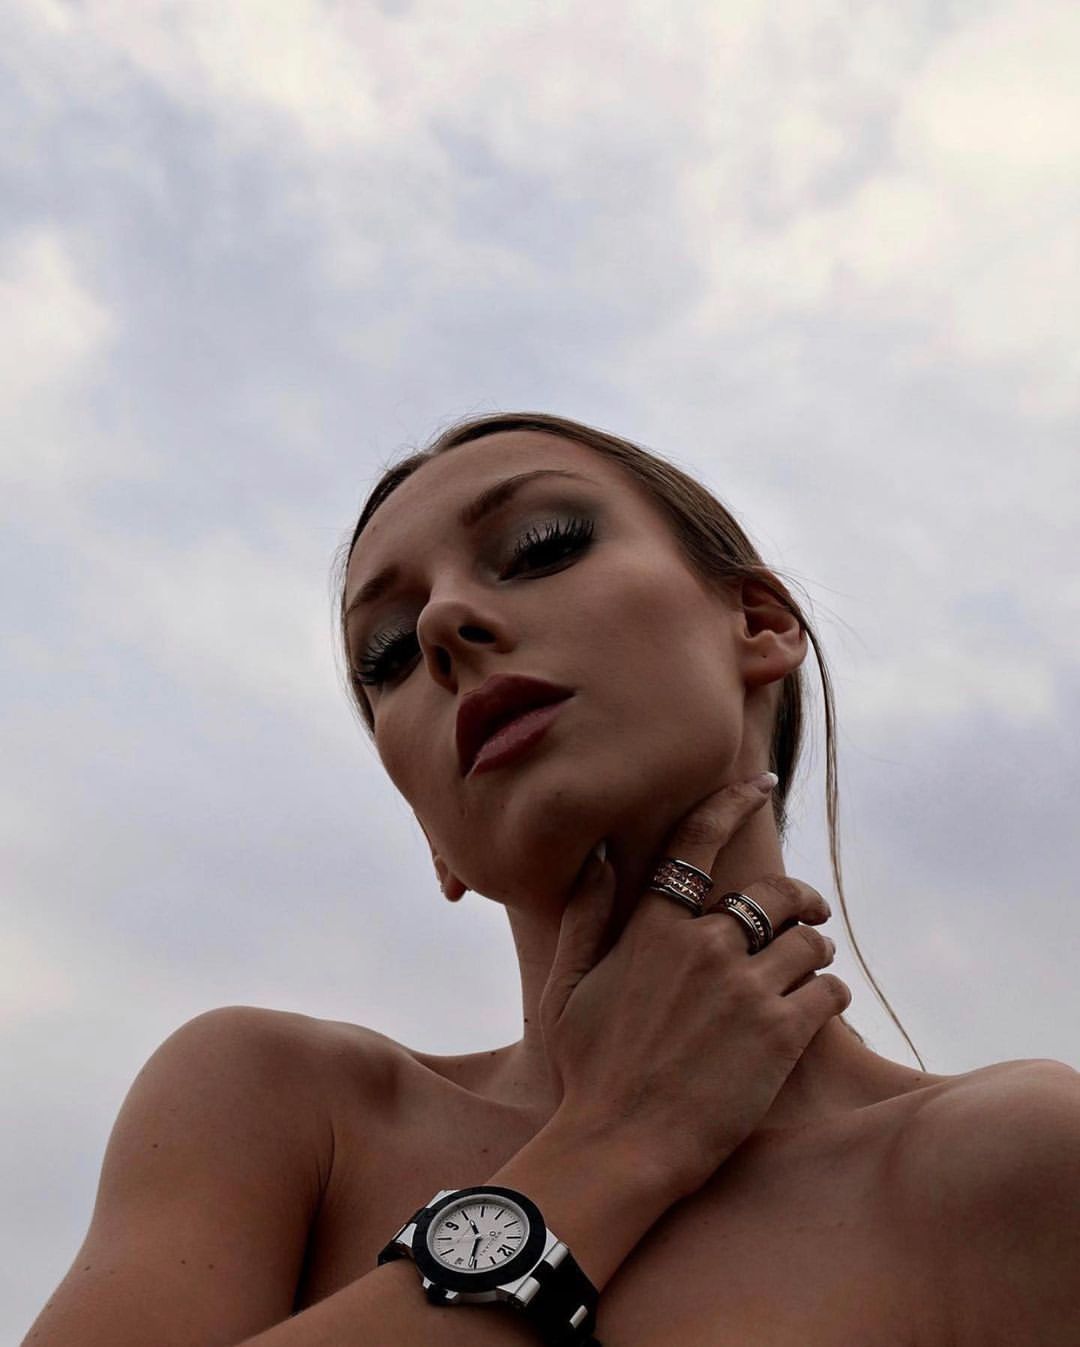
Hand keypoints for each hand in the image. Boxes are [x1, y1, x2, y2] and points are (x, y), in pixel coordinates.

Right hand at [538, 776, 849, 1198]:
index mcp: (653, 929)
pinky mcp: (780, 1034)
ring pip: (808, 941)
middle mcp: (704, 945)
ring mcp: (745, 988)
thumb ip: (585, 918)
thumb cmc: (587, 1071)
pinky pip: (829, 991)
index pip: (697, 843)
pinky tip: (825, 1007)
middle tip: (809, 912)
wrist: (620, 1147)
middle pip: (775, 893)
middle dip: (800, 898)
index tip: (762, 785)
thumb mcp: (568, 987)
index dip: (733, 803)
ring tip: (815, 967)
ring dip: (817, 950)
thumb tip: (600, 858)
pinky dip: (833, 994)